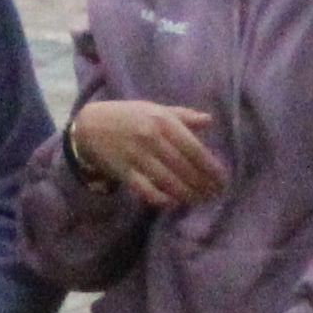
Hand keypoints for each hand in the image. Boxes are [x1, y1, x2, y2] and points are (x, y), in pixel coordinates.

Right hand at [69, 100, 225, 211]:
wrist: (89, 125)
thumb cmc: (127, 116)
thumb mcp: (154, 109)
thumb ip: (183, 116)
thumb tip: (209, 120)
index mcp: (163, 121)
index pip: (194, 149)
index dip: (211, 167)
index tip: (222, 179)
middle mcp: (151, 139)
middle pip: (184, 168)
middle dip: (203, 184)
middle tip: (215, 195)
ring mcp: (137, 157)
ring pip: (169, 181)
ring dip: (188, 194)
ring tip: (200, 200)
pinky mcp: (124, 172)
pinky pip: (147, 190)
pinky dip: (162, 199)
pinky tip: (174, 203)